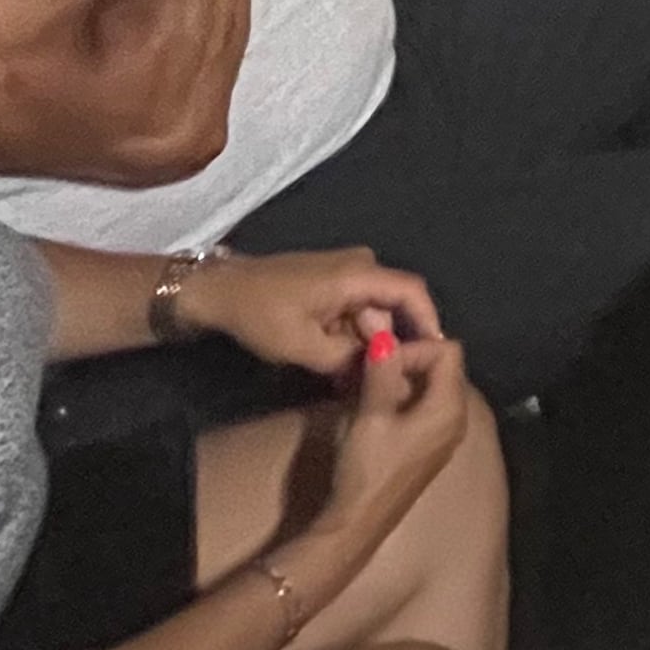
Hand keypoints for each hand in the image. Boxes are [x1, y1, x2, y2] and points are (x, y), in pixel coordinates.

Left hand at [175, 247, 441, 372]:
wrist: (216, 291)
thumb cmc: (259, 314)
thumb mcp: (303, 347)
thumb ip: (349, 359)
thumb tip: (381, 371)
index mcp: (358, 274)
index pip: (412, 292)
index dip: (429, 323)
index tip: (433, 357)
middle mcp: (359, 266)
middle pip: (392, 307)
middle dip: (390, 345)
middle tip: (386, 382)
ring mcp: (343, 273)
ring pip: (372, 313)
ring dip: (367, 345)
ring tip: (358, 381)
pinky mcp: (329, 282)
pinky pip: (354, 310)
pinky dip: (351, 337)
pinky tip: (341, 365)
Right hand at [312, 333, 474, 549]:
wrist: (360, 523)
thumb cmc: (368, 468)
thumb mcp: (371, 416)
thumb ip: (382, 373)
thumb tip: (386, 335)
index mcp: (450, 407)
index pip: (448, 351)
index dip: (415, 346)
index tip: (381, 357)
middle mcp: (457, 419)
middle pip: (443, 367)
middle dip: (408, 359)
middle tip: (371, 363)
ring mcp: (445, 435)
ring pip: (431, 387)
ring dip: (402, 378)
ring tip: (367, 380)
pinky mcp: (430, 447)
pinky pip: (424, 407)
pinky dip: (403, 397)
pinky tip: (374, 402)